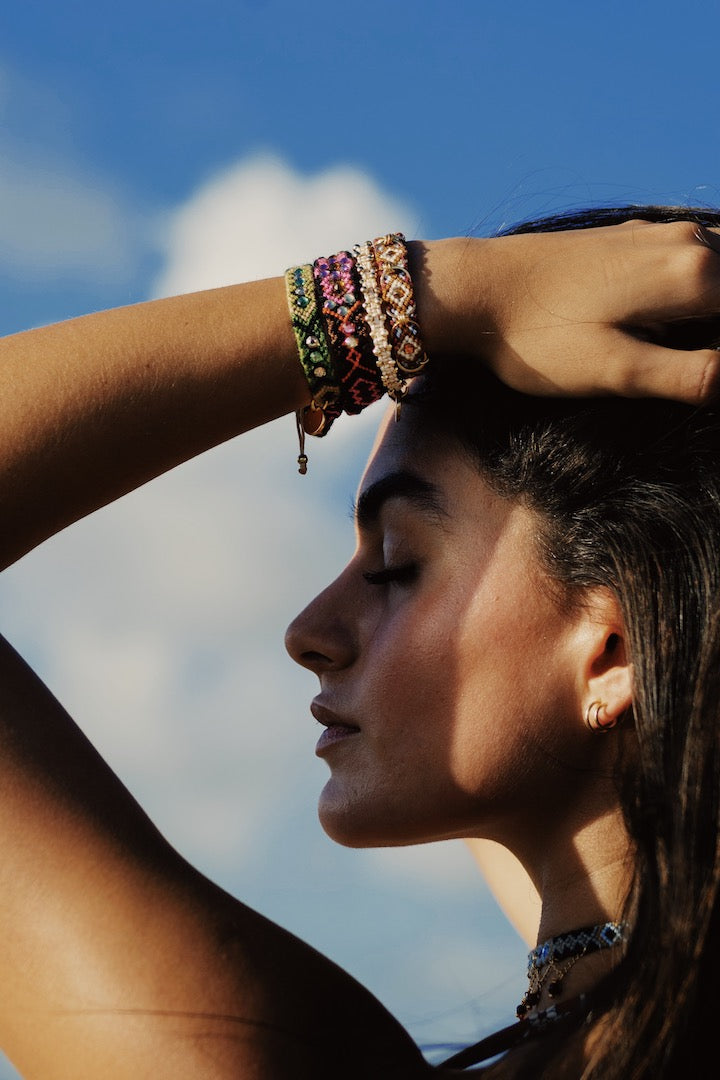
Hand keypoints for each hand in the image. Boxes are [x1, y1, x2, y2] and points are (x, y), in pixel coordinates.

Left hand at [422, 220, 719, 403]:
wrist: (475, 287)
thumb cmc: (539, 337)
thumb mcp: (616, 372)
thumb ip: (692, 376)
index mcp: (695, 274)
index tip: (701, 383)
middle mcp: (689, 240)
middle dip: (716, 341)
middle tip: (691, 377)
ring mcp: (661, 233)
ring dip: (710, 315)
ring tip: (683, 360)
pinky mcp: (635, 238)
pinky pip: (696, 259)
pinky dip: (701, 292)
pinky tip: (666, 328)